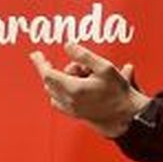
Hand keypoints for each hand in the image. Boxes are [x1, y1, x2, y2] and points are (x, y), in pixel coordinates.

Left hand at [28, 41, 148, 137]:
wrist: (126, 116)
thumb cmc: (118, 93)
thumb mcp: (104, 68)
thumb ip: (84, 55)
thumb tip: (68, 45)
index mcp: (74, 89)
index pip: (47, 74)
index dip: (40, 62)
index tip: (36, 54)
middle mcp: (68, 101)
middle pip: (49, 82)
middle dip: (58, 69)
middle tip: (79, 66)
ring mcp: (70, 109)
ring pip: (53, 91)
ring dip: (61, 80)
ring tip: (84, 77)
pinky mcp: (73, 115)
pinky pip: (58, 101)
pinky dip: (61, 91)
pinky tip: (77, 87)